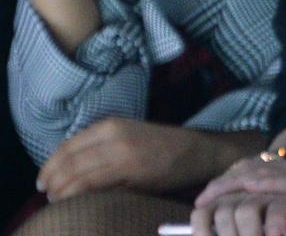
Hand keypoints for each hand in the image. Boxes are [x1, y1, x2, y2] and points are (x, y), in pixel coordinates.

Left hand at [38, 119, 249, 199]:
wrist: (199, 152)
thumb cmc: (161, 144)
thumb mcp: (128, 133)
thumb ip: (100, 145)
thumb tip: (65, 167)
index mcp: (111, 126)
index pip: (66, 148)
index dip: (48, 168)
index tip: (41, 183)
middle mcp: (116, 139)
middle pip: (69, 166)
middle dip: (53, 185)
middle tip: (48, 197)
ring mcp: (126, 159)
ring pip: (80, 181)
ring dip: (64, 196)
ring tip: (60, 203)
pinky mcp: (136, 178)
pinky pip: (99, 191)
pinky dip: (84, 200)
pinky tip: (81, 205)